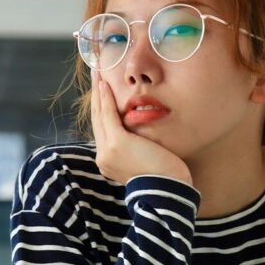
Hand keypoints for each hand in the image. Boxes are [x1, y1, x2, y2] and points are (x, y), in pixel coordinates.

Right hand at [90, 68, 192, 186]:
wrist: (169, 192)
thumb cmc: (166, 179)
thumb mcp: (148, 161)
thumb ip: (140, 148)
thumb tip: (144, 137)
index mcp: (109, 161)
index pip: (103, 129)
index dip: (101, 108)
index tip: (101, 90)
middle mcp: (104, 156)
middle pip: (97, 119)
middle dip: (96, 95)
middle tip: (95, 74)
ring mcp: (108, 151)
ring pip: (100, 115)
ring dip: (98, 91)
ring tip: (98, 72)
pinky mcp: (117, 144)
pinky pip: (109, 116)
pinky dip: (106, 99)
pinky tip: (105, 85)